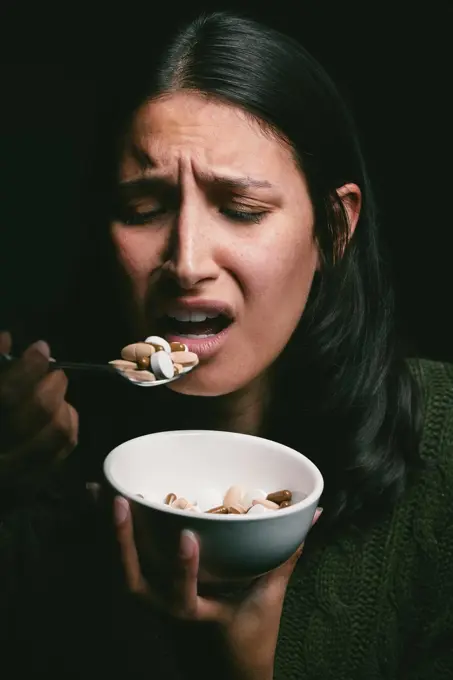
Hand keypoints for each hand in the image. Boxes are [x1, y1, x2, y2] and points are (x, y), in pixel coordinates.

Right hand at [0, 331, 78, 508]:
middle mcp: (2, 451)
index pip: (7, 395)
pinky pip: (64, 449)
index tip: (40, 348)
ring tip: (53, 393)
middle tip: (52, 372)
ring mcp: (15, 473)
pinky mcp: (31, 484)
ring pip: (58, 431)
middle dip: (52, 383)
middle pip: (39, 410)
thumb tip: (6, 339)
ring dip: (63, 403)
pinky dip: (68, 423)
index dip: (28, 368)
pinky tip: (59, 413)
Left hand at [114, 495, 321, 679]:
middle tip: (116, 500)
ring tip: (95, 491)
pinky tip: (100, 509)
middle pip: (133, 581)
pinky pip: (124, 565)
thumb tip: (312, 513)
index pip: (183, 599)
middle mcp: (167, 611)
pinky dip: (111, 537)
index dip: (183, 571)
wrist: (224, 677)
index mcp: (198, 617)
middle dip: (121, 542)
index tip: (187, 536)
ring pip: (120, 570)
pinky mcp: (147, 596)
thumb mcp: (270, 599)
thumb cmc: (249, 639)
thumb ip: (286, 556)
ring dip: (106, 532)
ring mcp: (152, 604)